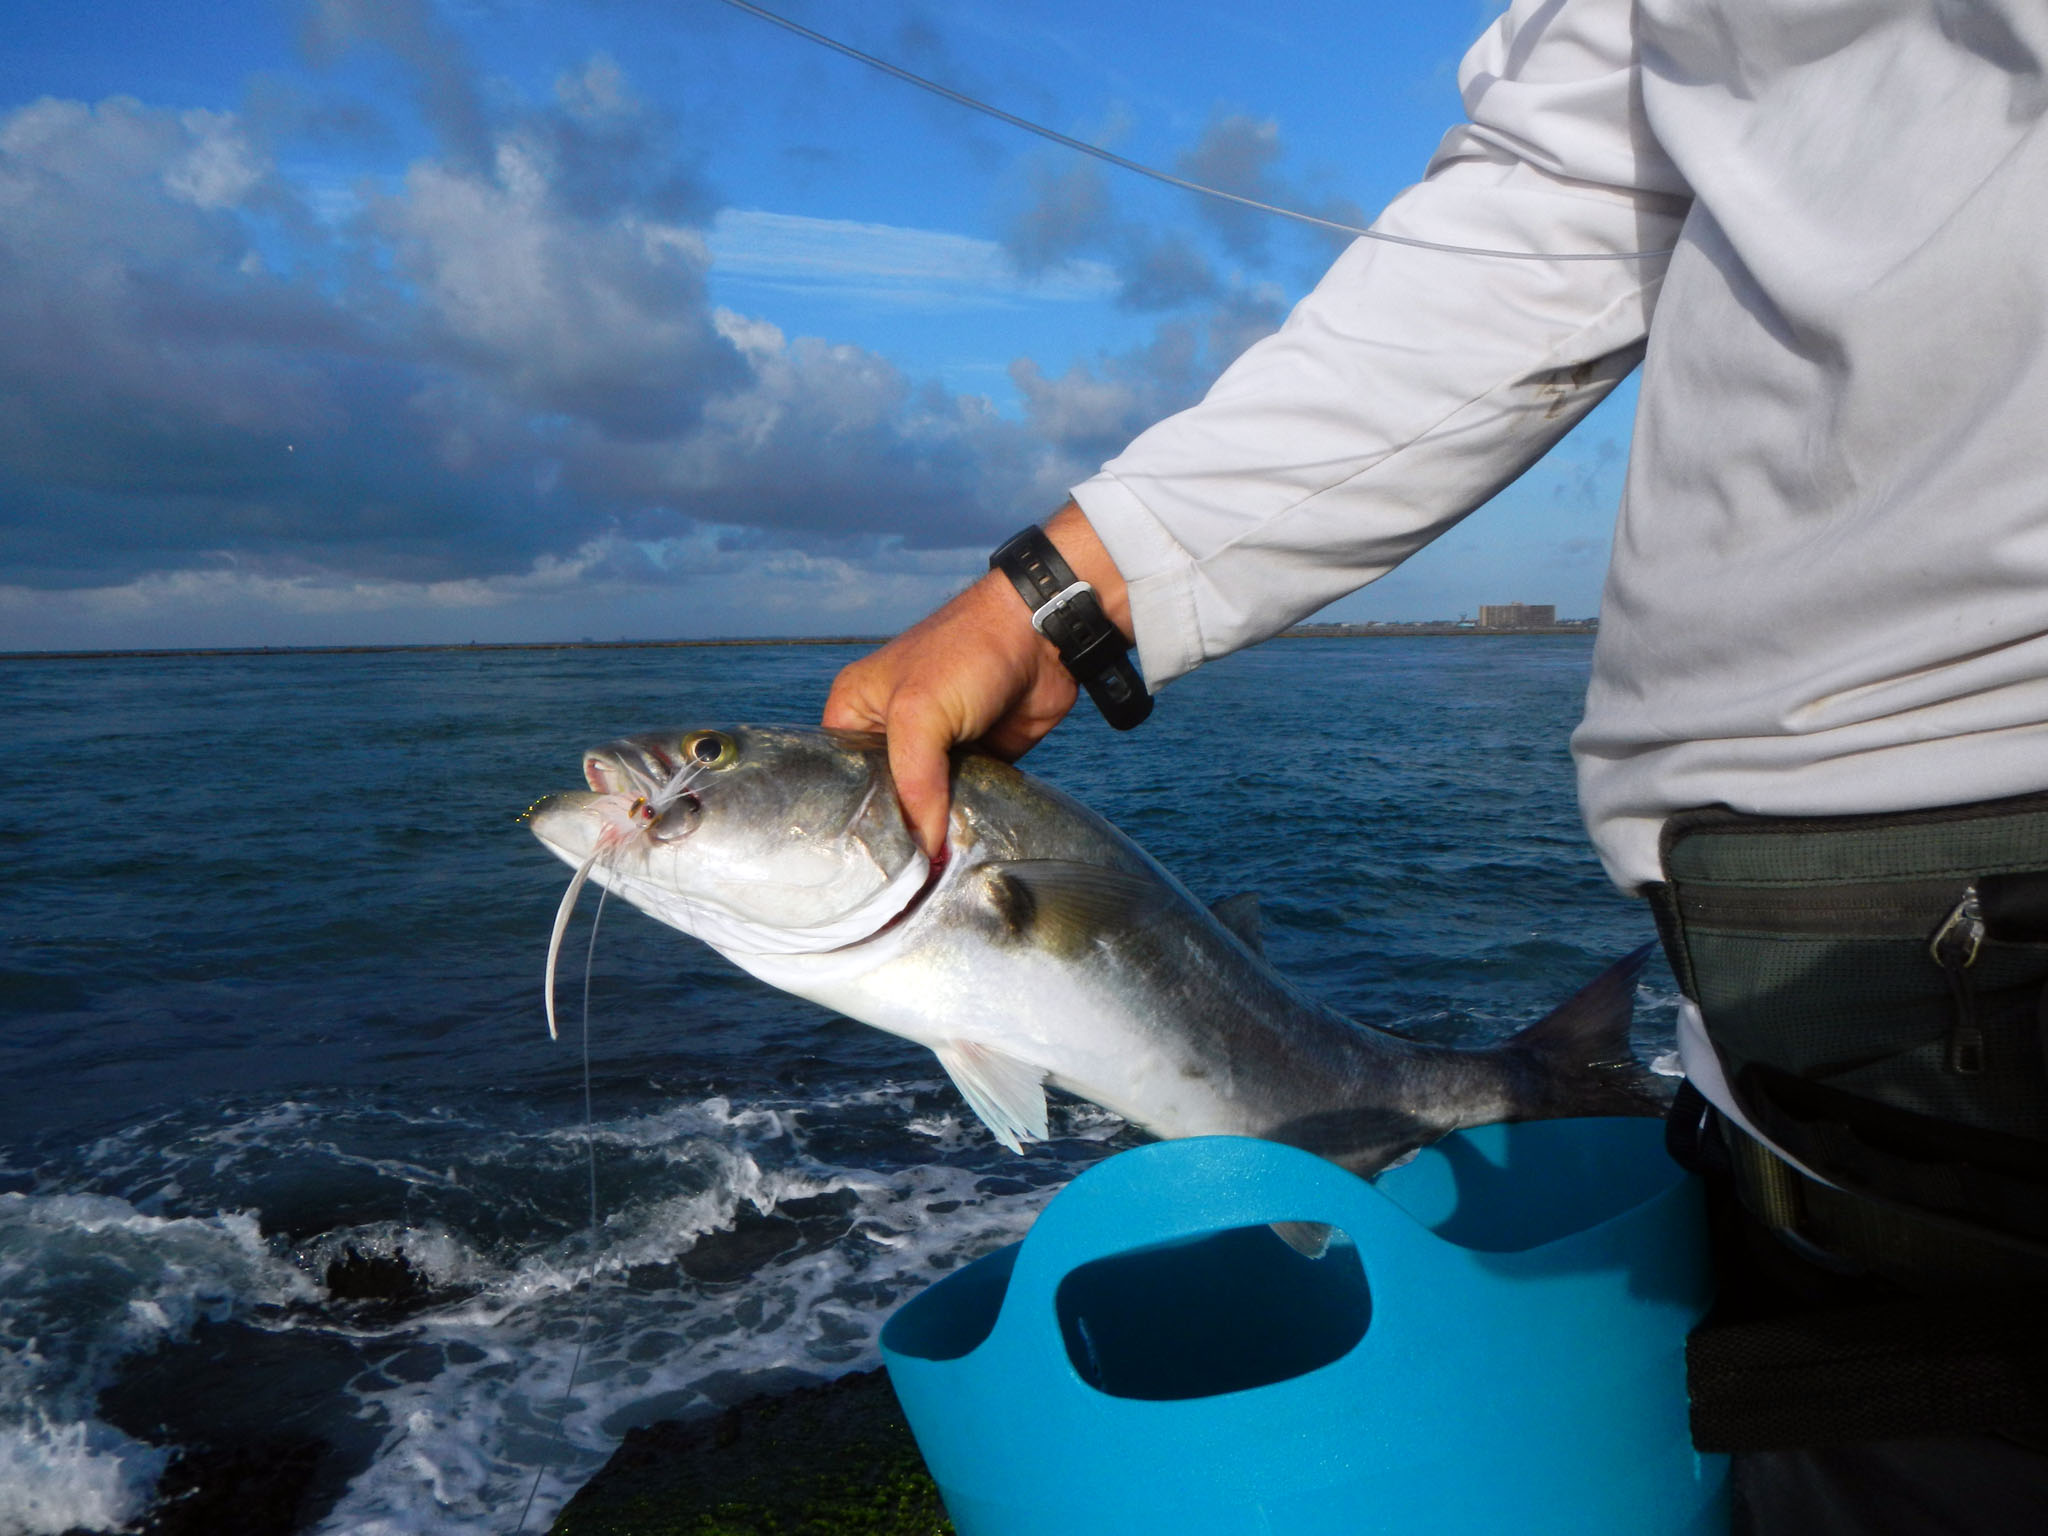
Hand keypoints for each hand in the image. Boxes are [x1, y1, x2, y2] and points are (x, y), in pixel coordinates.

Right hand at [823, 503, 1131, 856]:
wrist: (1042, 636)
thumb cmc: (967, 654)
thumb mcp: (920, 713)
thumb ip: (914, 784)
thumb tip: (924, 855)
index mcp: (856, 711)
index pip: (839, 777)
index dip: (849, 819)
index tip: (862, 865)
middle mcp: (890, 731)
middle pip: (883, 797)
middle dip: (895, 832)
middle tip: (902, 879)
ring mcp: (935, 748)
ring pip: (925, 805)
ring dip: (933, 831)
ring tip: (931, 877)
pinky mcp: (976, 760)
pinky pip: (961, 802)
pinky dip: (964, 822)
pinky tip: (963, 853)